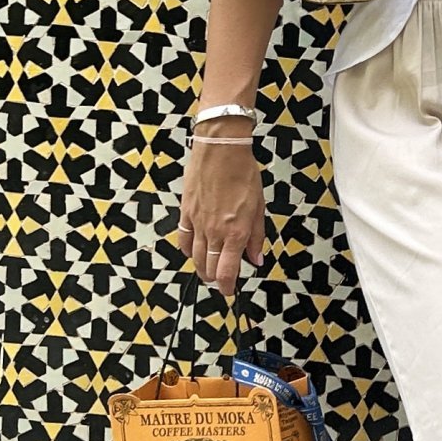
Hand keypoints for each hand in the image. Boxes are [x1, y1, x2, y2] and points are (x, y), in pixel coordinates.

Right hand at [176, 134, 266, 296]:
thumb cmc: (242, 172)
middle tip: (221, 280)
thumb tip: (256, 258)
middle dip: (215, 279)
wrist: (220, 149)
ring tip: (208, 270)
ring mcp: (198, 223)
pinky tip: (193, 251)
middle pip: (209, 268)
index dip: (227, 287)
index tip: (229, 291)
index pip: (227, 271)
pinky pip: (183, 239)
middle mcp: (214, 231)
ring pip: (195, 257)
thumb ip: (256, 236)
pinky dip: (188, 249)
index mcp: (235, 231)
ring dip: (202, 267)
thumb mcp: (258, 206)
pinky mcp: (186, 212)